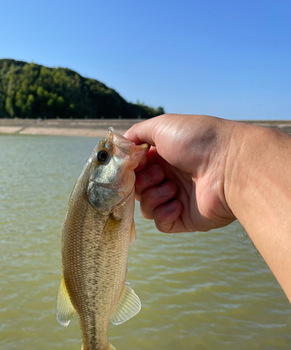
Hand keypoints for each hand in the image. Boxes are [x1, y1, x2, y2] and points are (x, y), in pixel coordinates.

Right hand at [125, 114, 238, 232]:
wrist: (230, 166)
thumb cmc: (198, 141)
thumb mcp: (162, 126)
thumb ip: (137, 133)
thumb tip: (120, 143)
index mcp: (165, 156)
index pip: (135, 167)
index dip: (129, 168)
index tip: (130, 166)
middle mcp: (170, 177)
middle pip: (137, 188)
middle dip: (142, 181)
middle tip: (159, 173)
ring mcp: (177, 199)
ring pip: (146, 206)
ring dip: (153, 196)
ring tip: (173, 187)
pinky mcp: (184, 219)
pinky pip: (160, 223)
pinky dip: (164, 213)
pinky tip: (177, 203)